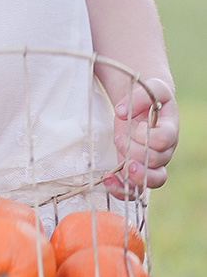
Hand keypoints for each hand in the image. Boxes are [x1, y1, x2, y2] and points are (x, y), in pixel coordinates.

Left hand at [103, 78, 177, 196]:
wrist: (142, 107)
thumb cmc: (147, 98)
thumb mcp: (149, 87)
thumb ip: (140, 96)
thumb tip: (123, 112)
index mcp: (169, 130)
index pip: (164, 140)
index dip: (147, 136)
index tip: (133, 126)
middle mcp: (163, 150)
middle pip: (156, 161)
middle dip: (134, 151)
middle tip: (119, 137)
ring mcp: (150, 162)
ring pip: (152, 180)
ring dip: (135, 177)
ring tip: (122, 167)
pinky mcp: (135, 169)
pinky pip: (135, 188)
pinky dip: (122, 188)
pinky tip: (108, 179)